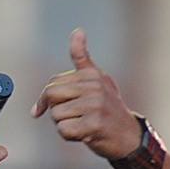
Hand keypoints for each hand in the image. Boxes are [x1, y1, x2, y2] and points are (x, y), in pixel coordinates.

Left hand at [30, 28, 142, 159]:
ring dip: (64, 124)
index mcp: (92, 74)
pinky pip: (63, 130)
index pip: (53, 83)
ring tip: (82, 124)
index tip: (40, 110)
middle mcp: (95, 86)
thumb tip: (77, 31)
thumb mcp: (98, 80)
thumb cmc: (107, 109)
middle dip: (55, 110)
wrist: (128, 137)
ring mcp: (96, 105)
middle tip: (71, 117)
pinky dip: (69, 136)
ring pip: (56, 115)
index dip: (45, 99)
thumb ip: (83, 58)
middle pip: (51, 95)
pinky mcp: (95, 124)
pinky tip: (85, 134)